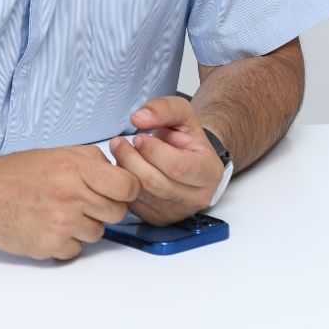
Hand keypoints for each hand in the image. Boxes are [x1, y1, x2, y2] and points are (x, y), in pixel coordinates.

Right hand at [0, 146, 140, 260]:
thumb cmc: (13, 174)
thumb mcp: (55, 154)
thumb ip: (90, 161)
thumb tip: (117, 173)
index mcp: (74, 168)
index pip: (128, 186)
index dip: (128, 189)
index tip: (120, 190)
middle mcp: (71, 196)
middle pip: (117, 212)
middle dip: (105, 207)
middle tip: (84, 200)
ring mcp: (61, 224)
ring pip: (98, 233)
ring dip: (85, 225)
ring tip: (59, 212)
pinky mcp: (50, 246)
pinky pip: (76, 249)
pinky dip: (66, 242)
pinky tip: (47, 226)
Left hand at [109, 96, 225, 225]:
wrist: (190, 158)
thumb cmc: (187, 138)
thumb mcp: (182, 112)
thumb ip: (163, 109)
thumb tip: (140, 118)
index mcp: (209, 171)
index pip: (177, 166)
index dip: (153, 150)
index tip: (139, 136)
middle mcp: (197, 197)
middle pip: (156, 182)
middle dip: (131, 159)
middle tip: (119, 143)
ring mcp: (178, 211)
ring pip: (142, 194)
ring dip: (125, 171)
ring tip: (120, 152)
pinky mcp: (160, 219)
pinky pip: (134, 205)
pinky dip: (124, 186)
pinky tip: (125, 170)